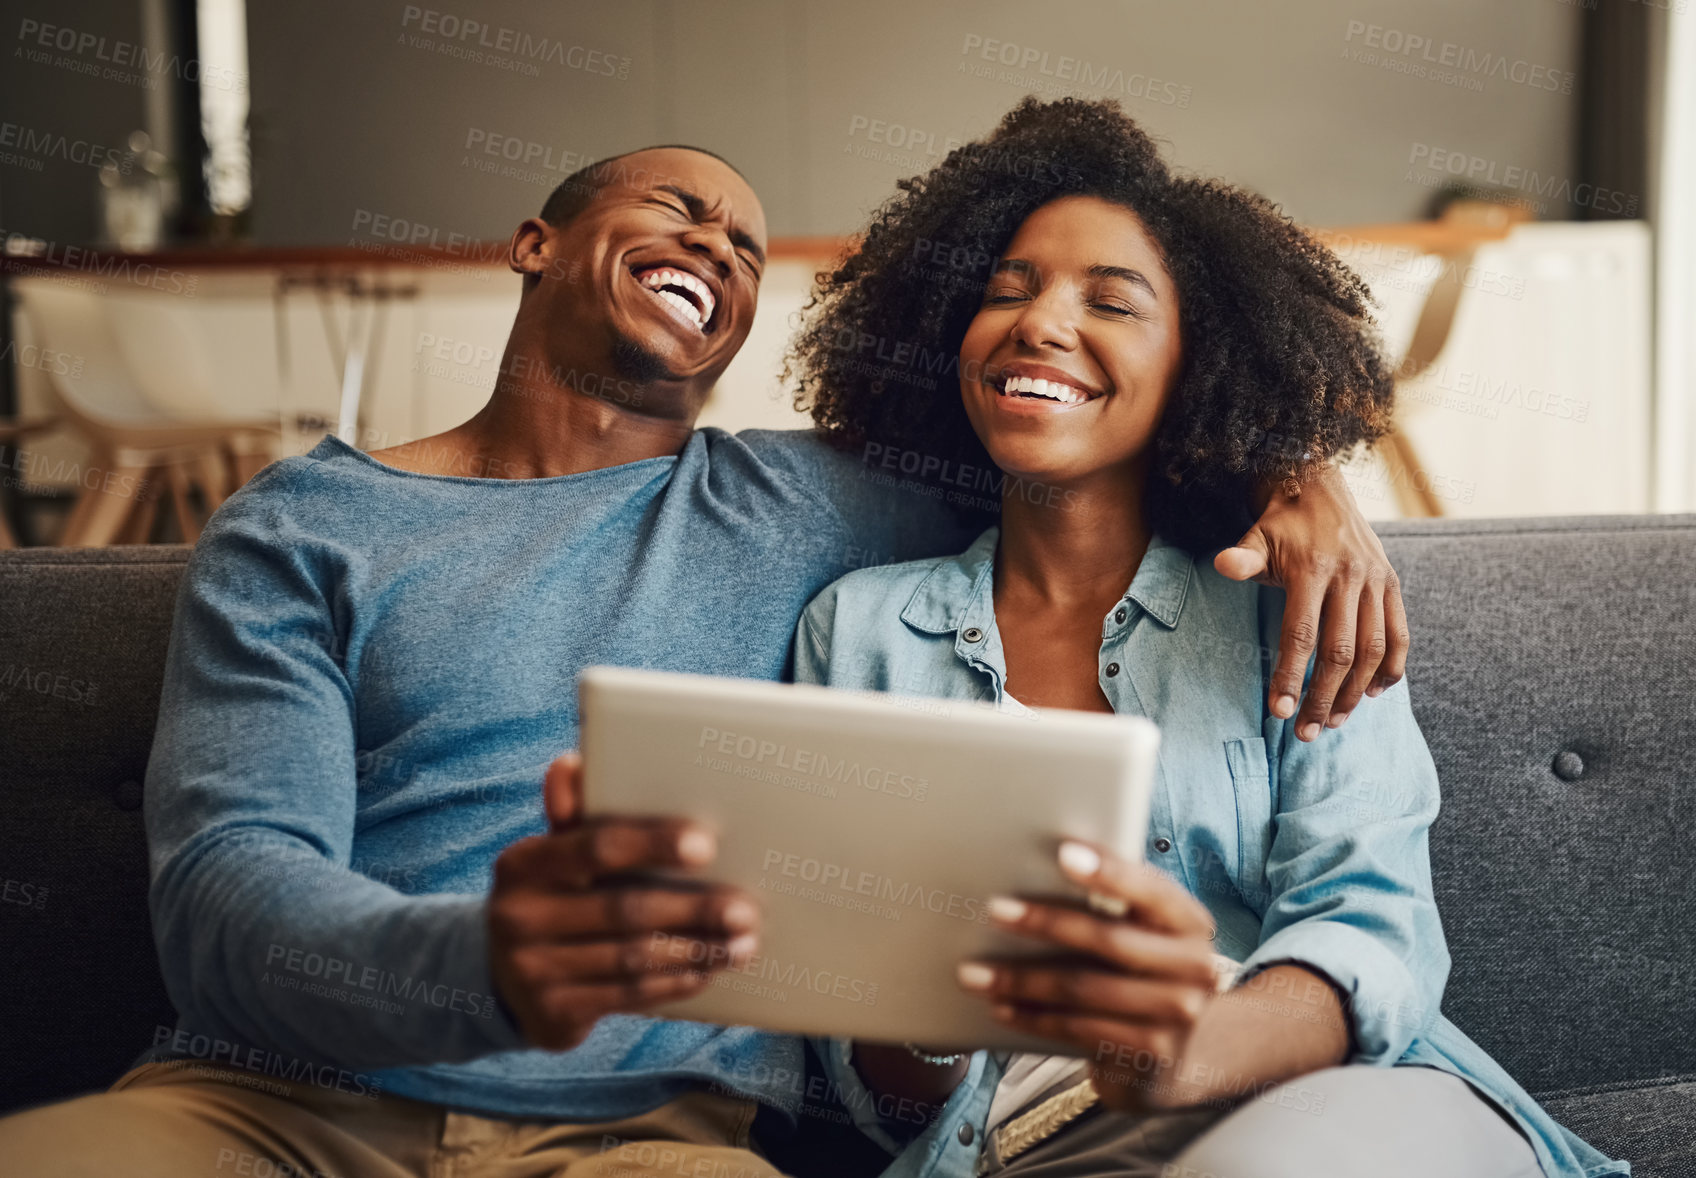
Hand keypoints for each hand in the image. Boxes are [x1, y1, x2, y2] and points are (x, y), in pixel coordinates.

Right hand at [487, 751, 759, 1049]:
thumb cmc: (550, 899)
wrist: (502, 980)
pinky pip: (628, 997)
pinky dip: (676, 983)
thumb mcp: (551, 856)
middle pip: (624, 910)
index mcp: (523, 864)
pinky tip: (709, 970)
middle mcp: (519, 917)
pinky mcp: (553, 1015)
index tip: (707, 845)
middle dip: (693, 909)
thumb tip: (571, 763)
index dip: (653, 844)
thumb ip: (573, 817)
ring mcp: (532, 971)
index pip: (596, 847)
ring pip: (633, 959)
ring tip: (744, 943)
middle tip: (745, 907)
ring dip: (697, 951)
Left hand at [957, 841, 1218, 1112]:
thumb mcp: (1145, 934)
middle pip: (1108, 940)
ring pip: (1083, 989)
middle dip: (1045, 922)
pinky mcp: (1150, 1054)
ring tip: (973, 972)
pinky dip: (1032, 1017)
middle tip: (995, 909)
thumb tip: (1038, 864)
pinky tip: (1000, 1007)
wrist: (1180, 1054)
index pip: (1150, 890)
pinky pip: (1077, 1030)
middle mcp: (1195, 967)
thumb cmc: (1143, 971)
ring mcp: (1177, 1015)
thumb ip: (1114, 904)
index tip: (1063, 853)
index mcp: (1189, 922)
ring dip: (1021, 979)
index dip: (1109, 871)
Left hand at [1214, 463, 1408, 740]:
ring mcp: (1376, 581)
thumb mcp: (1257, 536)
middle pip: (1339, 651)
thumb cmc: (1281, 524)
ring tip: (1335, 720)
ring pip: (1373, 649)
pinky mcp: (1391, 584)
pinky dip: (1391, 668)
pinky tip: (1372, 694)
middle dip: (1323, 697)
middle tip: (1307, 733)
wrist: (1319, 486)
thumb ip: (1243, 556)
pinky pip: (1399, 634)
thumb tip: (1223, 565)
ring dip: (1355, 691)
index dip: (1290, 676)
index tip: (1280, 712)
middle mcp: (1350, 576)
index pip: (1301, 635)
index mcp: (1312, 569)